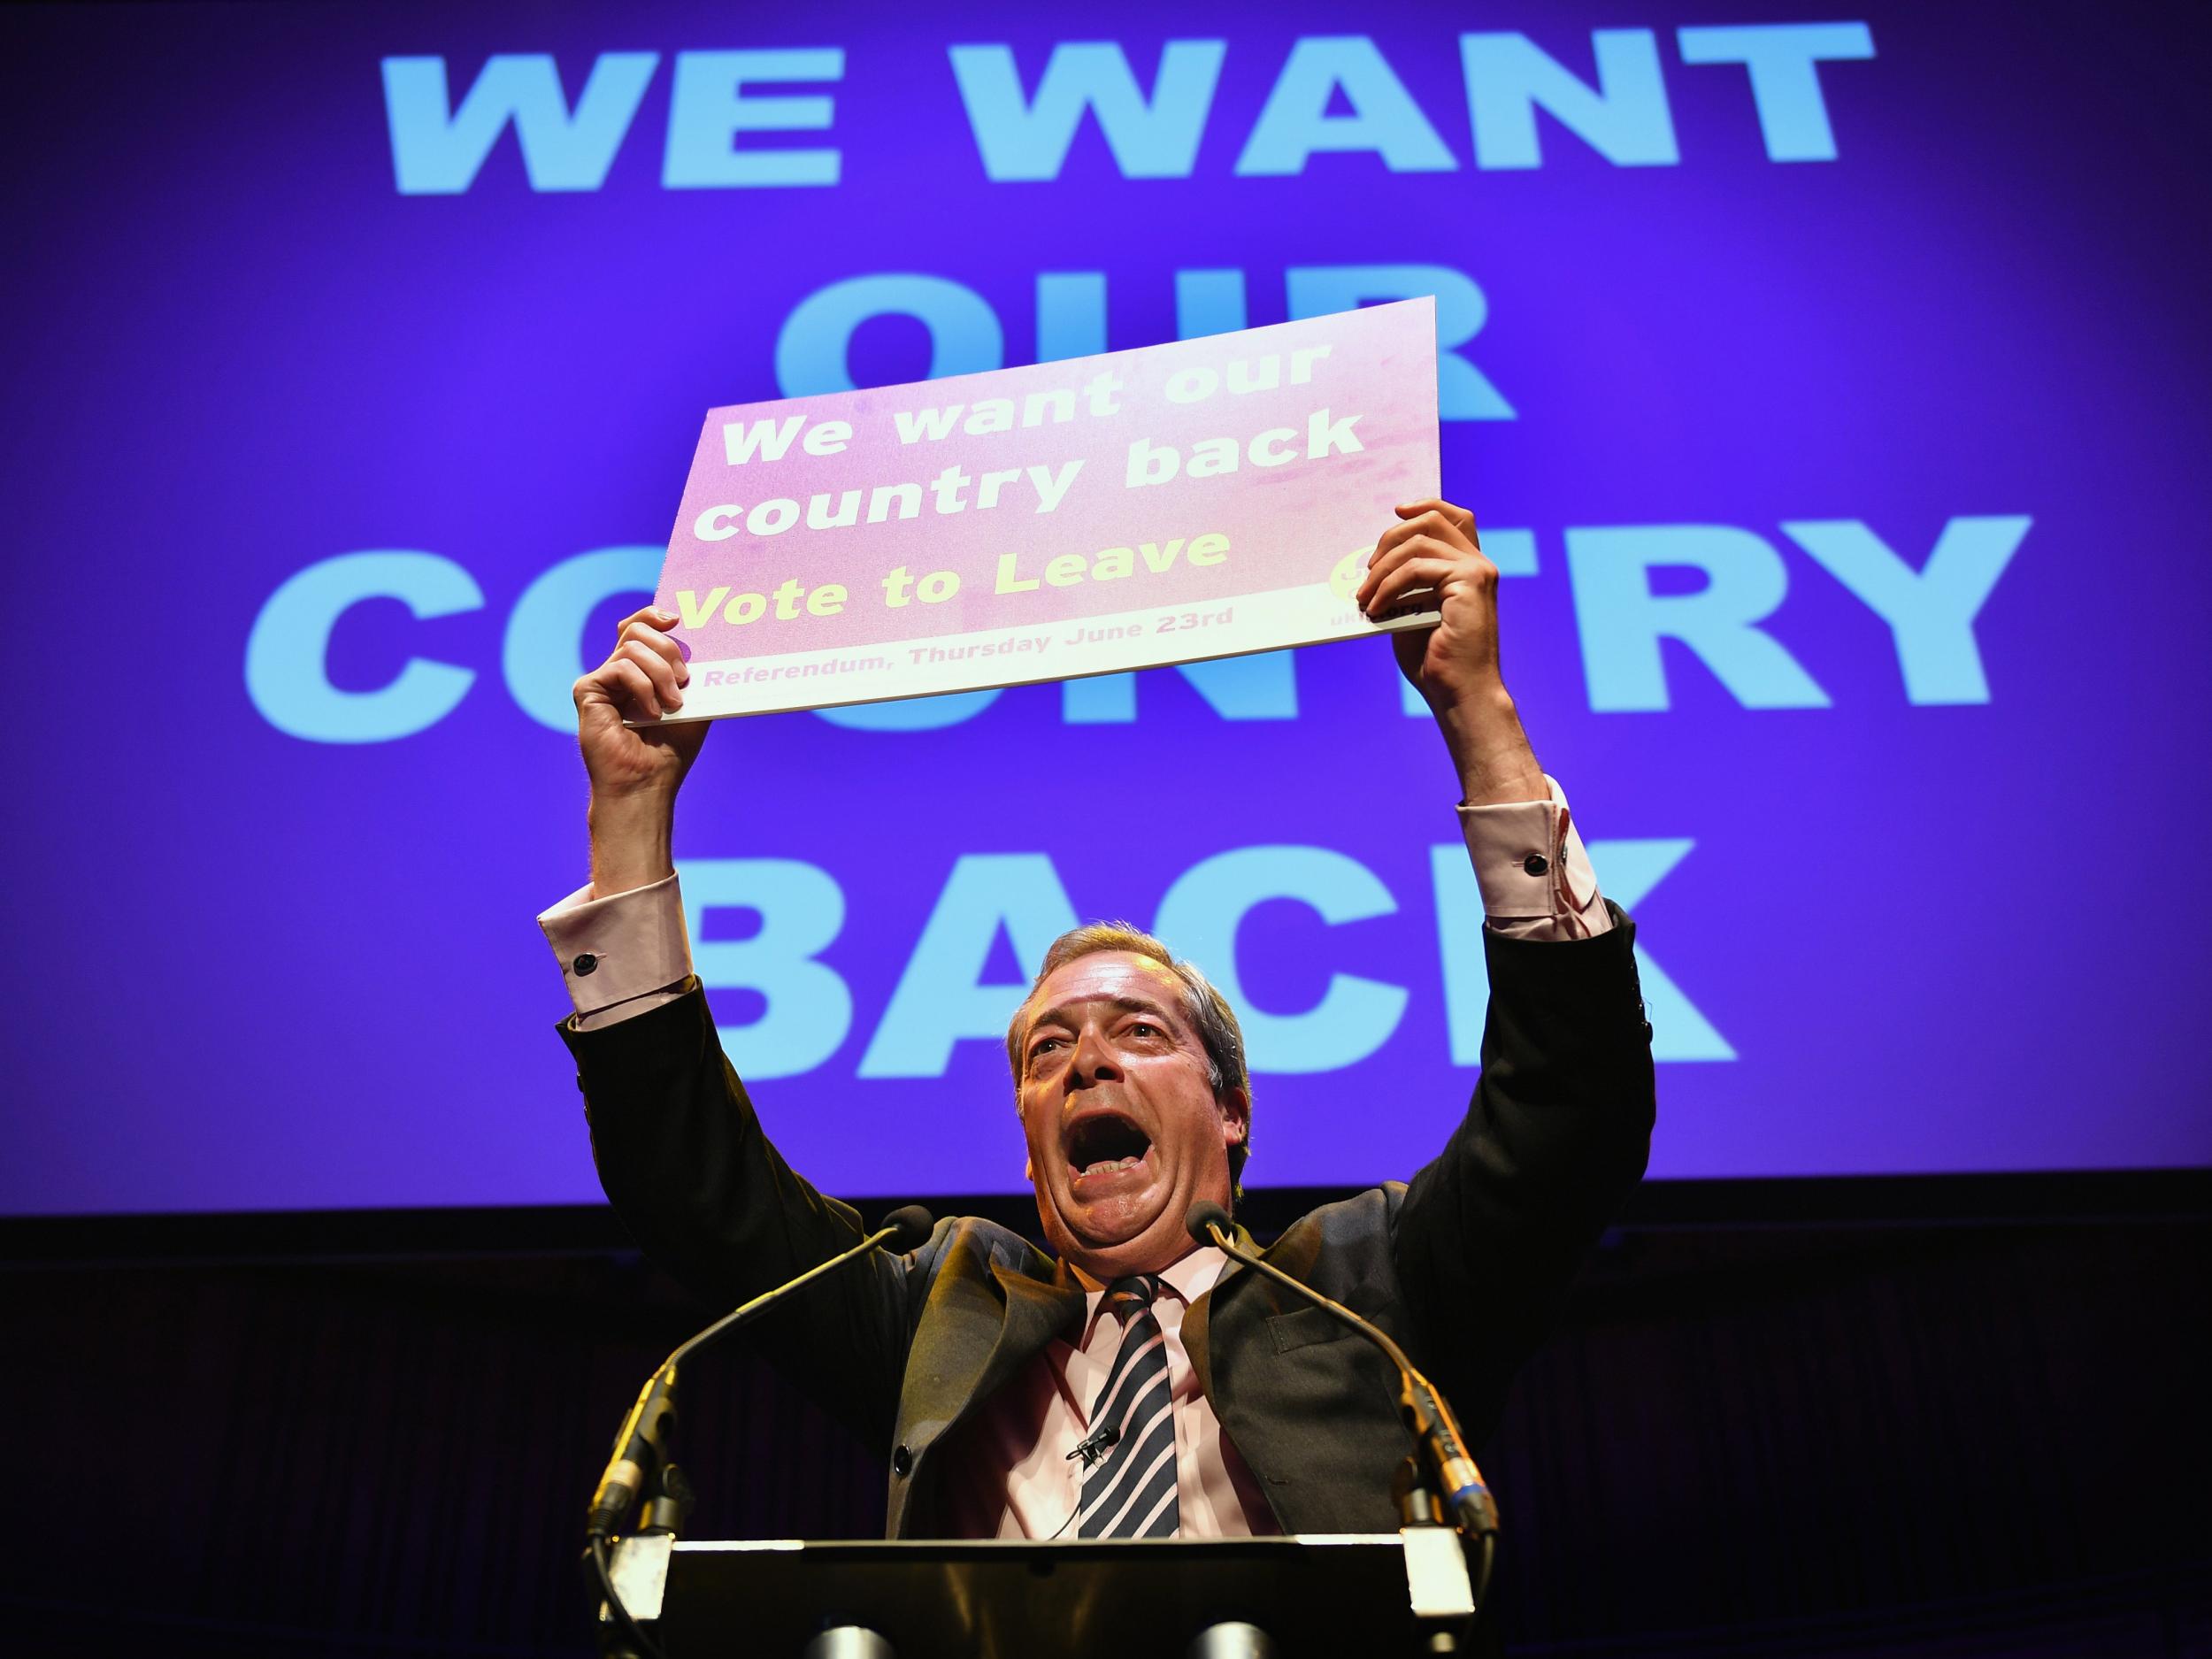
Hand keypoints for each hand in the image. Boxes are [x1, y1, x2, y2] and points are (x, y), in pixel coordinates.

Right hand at [572, 606, 708, 892]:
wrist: (647, 783)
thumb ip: (694, 675)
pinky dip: (642, 687)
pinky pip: (619, 667)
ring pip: (631, 647)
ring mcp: (601, 680)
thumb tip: (706, 643)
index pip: (639, 627)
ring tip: (672, 705)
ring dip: (660, 674)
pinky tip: (650, 713)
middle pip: (636, 630)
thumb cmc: (670, 751)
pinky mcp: (587, 690)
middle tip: (684, 680)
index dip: (653, 615)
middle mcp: (618, 672)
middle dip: (667, 649)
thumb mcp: (694, 706)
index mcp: (640, 672)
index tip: (676, 620)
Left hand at [1358, 499, 1546, 805]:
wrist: (1459, 694)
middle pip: (1432, 520)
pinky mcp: (1470, 581)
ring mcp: (1477, 571)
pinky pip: (1416, 568)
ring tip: (1364, 598)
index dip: (1426, 505)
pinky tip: (1375, 608)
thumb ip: (1404, 585)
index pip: (1455, 517)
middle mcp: (1479, 564)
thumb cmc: (1435, 661)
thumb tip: (1370, 566)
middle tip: (1366, 571)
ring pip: (1418, 542)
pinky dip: (1388, 586)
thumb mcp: (1413, 613)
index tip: (1396, 511)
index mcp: (1470, 569)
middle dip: (1390, 539)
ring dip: (1381, 568)